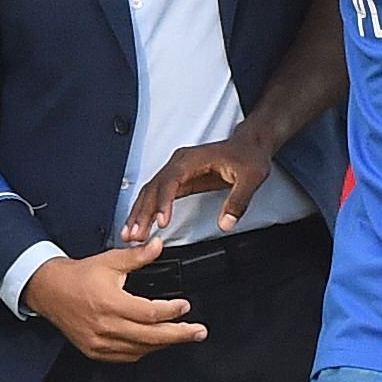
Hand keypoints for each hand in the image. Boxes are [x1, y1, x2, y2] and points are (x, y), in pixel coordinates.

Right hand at [25, 238, 208, 362]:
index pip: (150, 313)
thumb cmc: (78, 276)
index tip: (186, 306)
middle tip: (199, 332)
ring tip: (181, 335)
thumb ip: (138, 256)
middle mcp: (105, 326)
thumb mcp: (110, 261)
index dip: (172, 311)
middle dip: (180, 335)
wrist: (49, 291)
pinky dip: (144, 350)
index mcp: (110, 303)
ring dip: (163, 343)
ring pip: (140, 350)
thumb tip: (159, 245)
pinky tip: (156, 342)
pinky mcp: (95, 351)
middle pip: (151, 337)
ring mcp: (100, 343)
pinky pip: (126, 356)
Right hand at [125, 132, 272, 241]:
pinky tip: (140, 224)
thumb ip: (238, 201)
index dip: (164, 202)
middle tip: (135, 235)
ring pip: (150, 192)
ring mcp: (176, 171)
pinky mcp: (178, 180)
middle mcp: (179, 163)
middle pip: (154, 188)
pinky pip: (157, 195)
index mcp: (193, 159)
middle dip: (142, 212)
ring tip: (131, 234)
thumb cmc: (248, 156)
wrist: (249, 146)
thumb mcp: (251, 178)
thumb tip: (225, 223)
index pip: (171, 181)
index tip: (161, 221)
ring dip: (139, 213)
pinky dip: (147, 210)